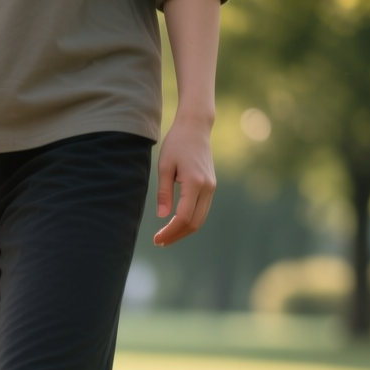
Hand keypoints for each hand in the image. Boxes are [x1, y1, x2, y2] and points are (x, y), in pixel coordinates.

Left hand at [153, 116, 214, 246]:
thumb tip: (163, 216)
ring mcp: (211, 187)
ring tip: (166, 237)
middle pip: (195, 222)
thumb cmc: (176, 144)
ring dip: (184, 230)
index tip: (157, 239)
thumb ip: (164, 192)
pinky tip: (176, 224)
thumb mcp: (164, 166)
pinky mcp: (211, 186)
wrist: (195, 128)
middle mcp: (207, 187)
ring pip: (200, 218)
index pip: (184, 217)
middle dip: (177, 235)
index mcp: (195, 183)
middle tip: (159, 242)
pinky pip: (202, 209)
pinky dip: (190, 221)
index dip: (170, 231)